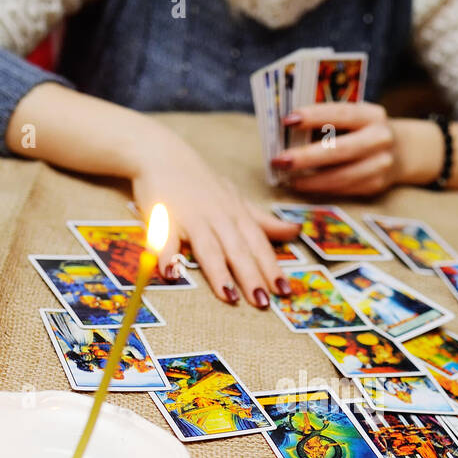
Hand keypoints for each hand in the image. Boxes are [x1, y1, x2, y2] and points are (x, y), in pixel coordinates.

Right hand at [130, 126, 299, 306]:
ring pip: (208, 247)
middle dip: (251, 276)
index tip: (285, 291)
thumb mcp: (237, 199)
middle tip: (263, 303)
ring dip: (218, 272)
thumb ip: (263, 221)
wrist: (162, 154)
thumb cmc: (202, 183)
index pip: (258, 244)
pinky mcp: (163, 217)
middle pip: (237, 250)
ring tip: (229, 297)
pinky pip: (165, 239)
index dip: (272, 267)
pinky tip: (170, 274)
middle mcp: (218, 217)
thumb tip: (296, 231)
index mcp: (237, 215)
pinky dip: (166, 255)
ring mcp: (191, 217)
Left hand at [274, 103, 436, 195]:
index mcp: (372, 114)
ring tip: (288, 177)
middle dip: (307, 156)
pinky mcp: (376, 186)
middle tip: (279, 160)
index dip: (314, 116)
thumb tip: (287, 130)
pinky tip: (303, 184)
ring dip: (310, 179)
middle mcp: (380, 139)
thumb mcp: (354, 117)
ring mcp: (381, 165)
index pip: (341, 113)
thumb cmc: (364, 130)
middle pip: (340, 150)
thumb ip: (328, 121)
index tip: (287, 120)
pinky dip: (321, 188)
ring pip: (342, 176)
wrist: (404, 150)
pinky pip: (344, 189)